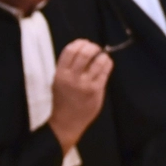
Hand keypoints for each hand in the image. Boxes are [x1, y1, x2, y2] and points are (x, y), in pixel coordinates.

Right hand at [46, 39, 111, 153]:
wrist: (66, 123)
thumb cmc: (63, 100)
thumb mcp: (58, 81)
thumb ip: (68, 67)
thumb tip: (82, 49)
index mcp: (60, 73)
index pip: (70, 50)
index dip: (79, 43)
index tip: (84, 43)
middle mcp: (72, 77)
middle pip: (84, 53)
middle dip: (92, 47)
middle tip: (95, 48)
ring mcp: (85, 84)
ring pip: (97, 60)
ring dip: (102, 55)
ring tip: (102, 56)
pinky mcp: (96, 90)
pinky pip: (105, 71)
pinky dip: (107, 63)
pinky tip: (106, 64)